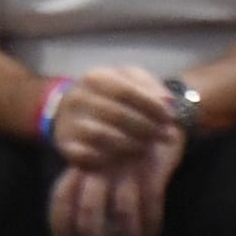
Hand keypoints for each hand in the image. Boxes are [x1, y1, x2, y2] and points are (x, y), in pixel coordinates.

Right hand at [47, 66, 179, 170]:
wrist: (74, 109)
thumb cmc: (111, 93)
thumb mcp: (130, 80)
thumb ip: (150, 86)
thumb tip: (167, 101)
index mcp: (94, 77)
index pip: (127, 92)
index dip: (152, 106)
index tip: (171, 118)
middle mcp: (77, 97)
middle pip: (117, 115)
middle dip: (147, 128)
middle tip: (168, 136)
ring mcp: (68, 122)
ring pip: (102, 136)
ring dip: (131, 144)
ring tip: (150, 147)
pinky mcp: (65, 145)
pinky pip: (87, 155)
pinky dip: (110, 158)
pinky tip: (127, 157)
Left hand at [48, 130, 183, 235]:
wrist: (164, 109)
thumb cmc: (129, 134)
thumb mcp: (102, 149)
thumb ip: (88, 172)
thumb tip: (78, 213)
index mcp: (83, 161)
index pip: (61, 195)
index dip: (60, 223)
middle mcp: (101, 166)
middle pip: (89, 210)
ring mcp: (127, 168)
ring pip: (123, 212)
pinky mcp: (152, 168)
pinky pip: (151, 202)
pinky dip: (152, 222)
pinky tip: (152, 235)